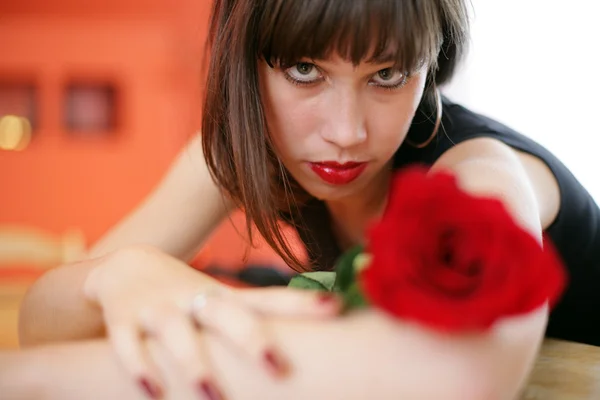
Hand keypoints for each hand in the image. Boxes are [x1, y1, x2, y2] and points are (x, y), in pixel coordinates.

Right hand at [83, 245, 339, 398]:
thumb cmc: (190, 293)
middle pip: (226, 314)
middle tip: (278, 367)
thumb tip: (328, 313)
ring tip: (212, 392)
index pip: (269, 300)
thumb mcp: (226, 299)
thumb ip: (271, 310)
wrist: (125, 267)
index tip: (334, 308)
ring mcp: (159, 309)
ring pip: (175, 331)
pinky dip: (138, 367)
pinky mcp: (124, 320)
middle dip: (250, 339)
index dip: (301, 305)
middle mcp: (196, 299)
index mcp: (225, 298)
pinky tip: (153, 392)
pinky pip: (127, 345)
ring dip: (192, 361)